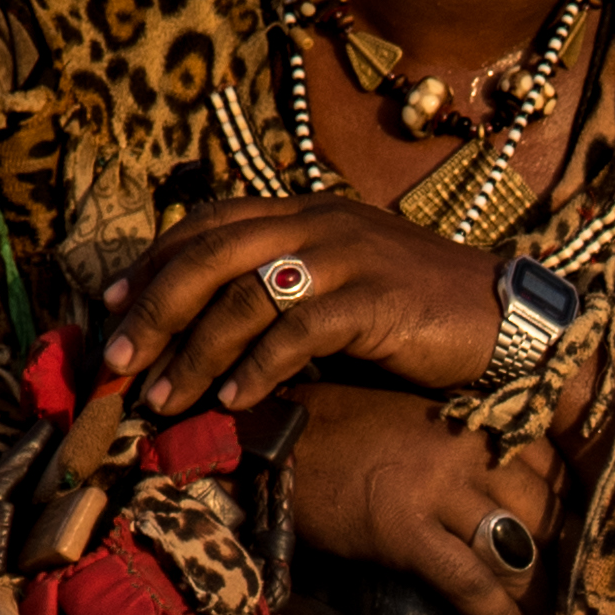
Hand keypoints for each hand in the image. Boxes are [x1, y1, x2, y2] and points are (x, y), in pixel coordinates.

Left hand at [99, 200, 501, 426]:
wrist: (505, 318)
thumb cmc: (418, 311)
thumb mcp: (342, 284)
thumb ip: (284, 291)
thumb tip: (211, 332)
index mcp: (304, 212)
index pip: (207, 225)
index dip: (152, 264)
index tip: (108, 308)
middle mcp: (317, 223)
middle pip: (208, 258)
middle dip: (152, 313)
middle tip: (116, 364)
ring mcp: (346, 258)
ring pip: (243, 298)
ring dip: (193, 353)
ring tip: (163, 400)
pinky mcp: (373, 300)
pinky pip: (296, 333)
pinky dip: (257, 370)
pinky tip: (235, 402)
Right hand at [279, 382, 547, 614]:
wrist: (278, 443)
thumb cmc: (343, 432)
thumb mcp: (419, 422)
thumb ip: (466, 450)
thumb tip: (506, 497)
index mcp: (472, 420)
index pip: (550, 467)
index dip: (567, 511)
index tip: (574, 542)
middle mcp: (465, 450)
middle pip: (542, 511)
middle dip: (559, 558)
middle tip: (568, 593)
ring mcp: (436, 489)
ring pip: (513, 549)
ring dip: (536, 594)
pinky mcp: (405, 529)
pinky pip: (469, 581)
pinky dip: (496, 614)